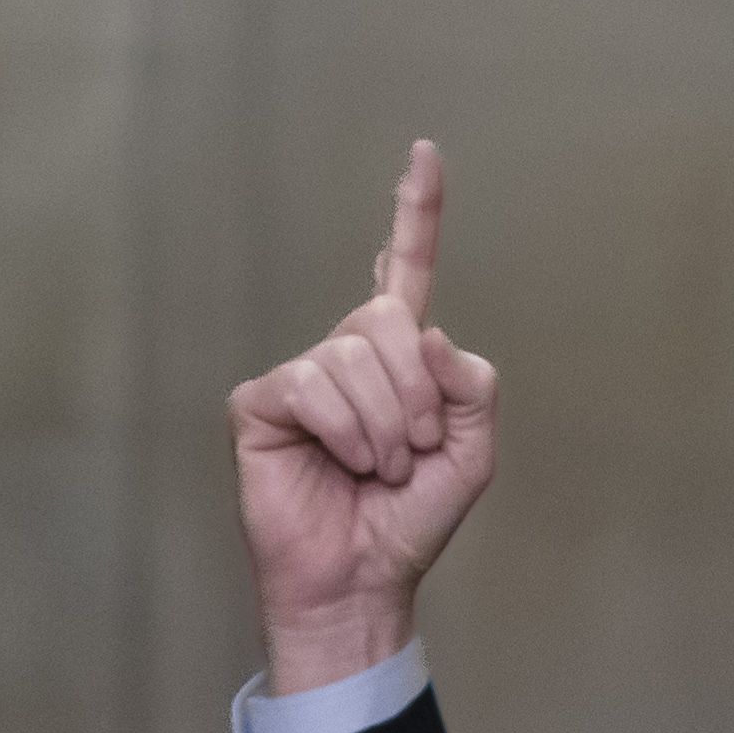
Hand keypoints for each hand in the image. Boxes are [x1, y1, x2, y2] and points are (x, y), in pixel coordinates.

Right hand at [228, 141, 501, 689]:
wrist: (362, 580)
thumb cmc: (410, 520)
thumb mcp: (472, 453)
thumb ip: (471, 385)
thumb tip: (425, 332)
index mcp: (400, 356)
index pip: (406, 268)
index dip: (415, 211)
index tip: (425, 152)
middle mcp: (347, 353)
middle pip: (390, 319)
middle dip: (415, 393)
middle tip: (410, 453)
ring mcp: (302, 375)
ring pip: (354, 357)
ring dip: (383, 428)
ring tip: (375, 471)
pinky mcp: (261, 402)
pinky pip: (312, 385)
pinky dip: (343, 432)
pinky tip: (342, 465)